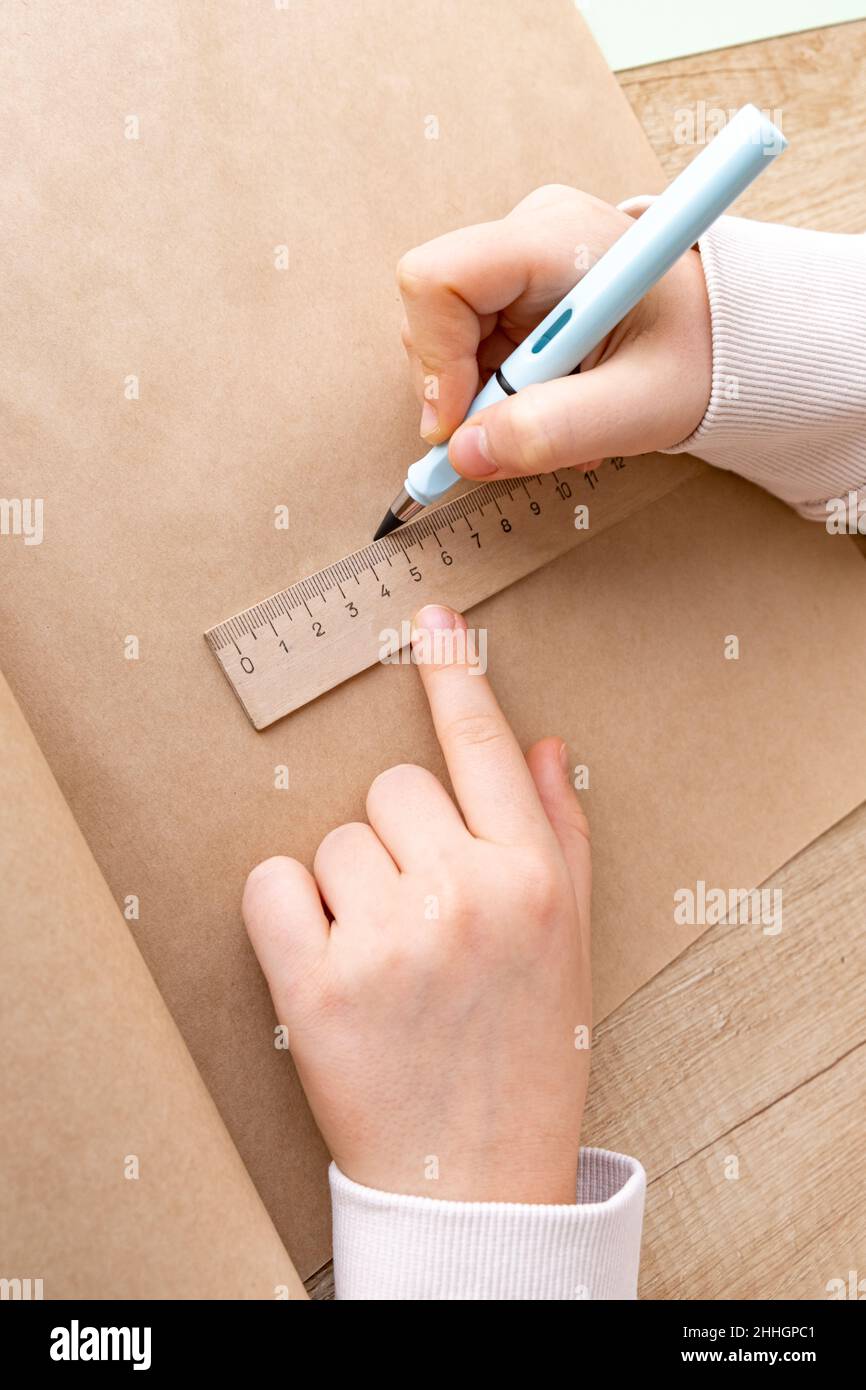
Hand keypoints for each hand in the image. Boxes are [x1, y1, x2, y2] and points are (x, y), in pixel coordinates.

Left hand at [243, 604, 590, 1203]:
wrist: (476, 1181)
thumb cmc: (530, 1054)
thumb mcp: (572, 943)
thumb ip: (559, 834)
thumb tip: (542, 743)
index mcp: (532, 880)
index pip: (484, 748)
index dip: (454, 674)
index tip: (429, 617)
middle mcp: (465, 896)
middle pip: (390, 789)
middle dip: (398, 839)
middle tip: (419, 917)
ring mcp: (389, 940)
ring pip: (332, 840)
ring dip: (347, 887)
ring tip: (384, 959)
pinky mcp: (316, 987)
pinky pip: (271, 884)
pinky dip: (286, 911)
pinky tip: (324, 958)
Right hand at [397, 184, 711, 478]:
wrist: (726, 339)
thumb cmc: (698, 357)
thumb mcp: (639, 407)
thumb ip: (554, 430)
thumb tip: (466, 454)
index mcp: (558, 239)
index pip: (439, 279)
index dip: (433, 357)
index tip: (457, 427)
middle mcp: (525, 235)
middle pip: (433, 315)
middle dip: (462, 391)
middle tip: (517, 437)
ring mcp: (515, 262)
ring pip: (446, 341)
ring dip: (486, 402)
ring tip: (556, 421)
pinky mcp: (513, 292)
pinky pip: (469, 351)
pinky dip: (498, 395)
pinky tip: (552, 405)